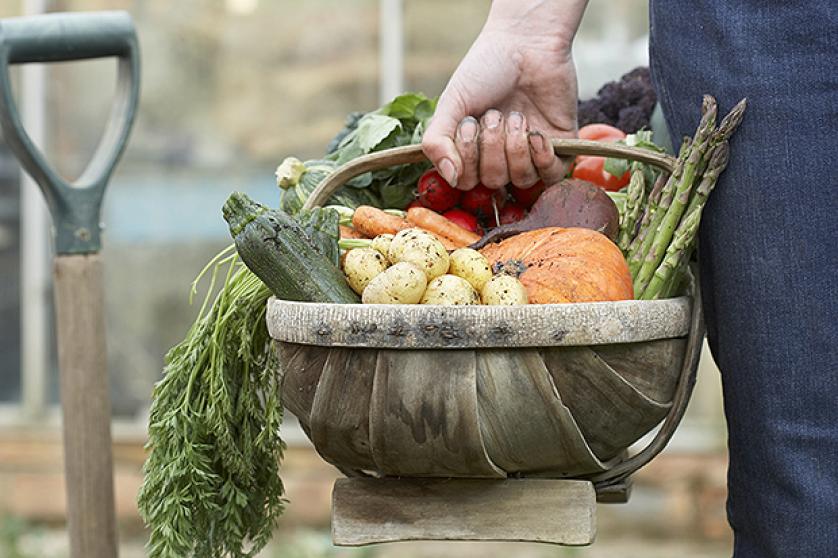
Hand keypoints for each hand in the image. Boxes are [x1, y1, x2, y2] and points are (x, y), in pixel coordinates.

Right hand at [422, 1, 586, 190]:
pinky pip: (551, 174)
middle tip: (494, 114)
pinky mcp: (561, 148)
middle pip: (493, 182)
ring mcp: (531, 155)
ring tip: (516, 115)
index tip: (468, 124)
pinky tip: (535, 132)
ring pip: (521, 179)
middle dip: (491, 147)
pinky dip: (542, 156)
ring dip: (515, 146)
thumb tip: (451, 178)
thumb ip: (437, 141)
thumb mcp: (451, 103)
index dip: (466, 160)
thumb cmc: (485, 69)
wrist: (527, 42)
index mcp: (473, 151)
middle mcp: (501, 158)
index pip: (466, 182)